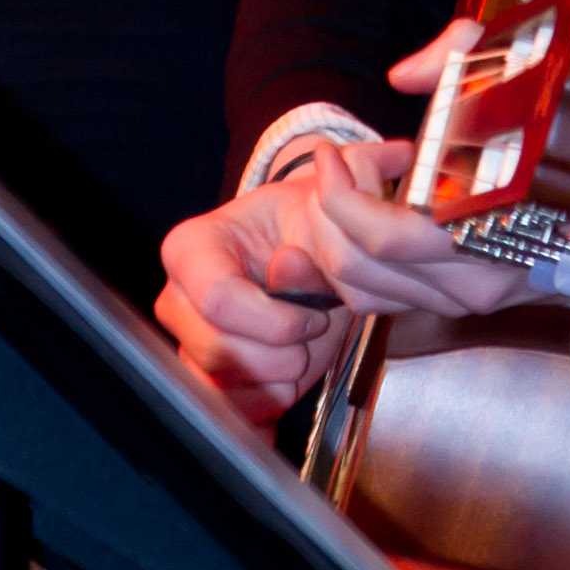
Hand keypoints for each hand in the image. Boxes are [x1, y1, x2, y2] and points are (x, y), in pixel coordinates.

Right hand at [155, 138, 403, 428]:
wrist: (299, 260)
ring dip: (278, 380)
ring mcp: (184, 341)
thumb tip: (392, 157)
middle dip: (280, 355)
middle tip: (313, 335)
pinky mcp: (202, 381)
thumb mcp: (327, 198)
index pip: (217, 299)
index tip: (313, 314)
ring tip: (304, 352)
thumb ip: (359, 172)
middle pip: (216, 352)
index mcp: (192, 247)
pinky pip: (227, 413)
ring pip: (223, 387)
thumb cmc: (303, 230)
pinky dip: (265, 409)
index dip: (273, 319)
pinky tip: (287, 389)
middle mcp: (176, 297)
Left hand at [285, 21, 569, 333]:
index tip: (330, 153)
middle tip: (329, 165)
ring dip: (334, 241)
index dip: (341, 197)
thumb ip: (466, 58)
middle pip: (361, 270)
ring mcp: (469, 298)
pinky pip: (388, 297)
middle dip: (325, 214)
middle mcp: (473, 276)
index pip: (386, 238)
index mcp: (488, 227)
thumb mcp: (544, 83)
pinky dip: (358, 260)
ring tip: (342, 189)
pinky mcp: (466, 304)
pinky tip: (368, 215)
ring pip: (367, 292)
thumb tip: (402, 74)